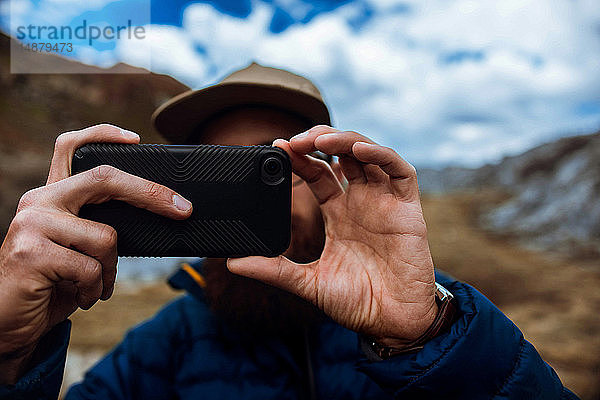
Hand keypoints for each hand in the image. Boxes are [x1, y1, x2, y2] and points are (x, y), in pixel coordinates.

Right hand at [0, 124, 192, 383]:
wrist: (9, 322)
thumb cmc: (53, 283)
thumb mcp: (78, 248)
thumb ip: (99, 225)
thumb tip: (158, 215)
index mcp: (53, 196)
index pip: (71, 147)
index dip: (103, 135)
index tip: (136, 140)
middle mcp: (39, 201)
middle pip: (106, 179)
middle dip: (152, 194)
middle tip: (183, 209)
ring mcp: (32, 224)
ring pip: (107, 237)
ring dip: (110, 270)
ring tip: (94, 285)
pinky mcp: (30, 253)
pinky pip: (91, 268)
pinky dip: (95, 289)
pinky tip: (80, 297)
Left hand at [228, 125, 436, 345]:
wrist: (392, 324)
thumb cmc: (356, 303)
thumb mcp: (308, 282)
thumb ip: (274, 270)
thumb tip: (234, 262)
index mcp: (338, 214)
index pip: (317, 173)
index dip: (300, 158)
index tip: (277, 148)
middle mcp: (360, 202)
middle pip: (340, 156)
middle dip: (318, 141)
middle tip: (295, 140)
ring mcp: (384, 202)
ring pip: (368, 155)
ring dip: (345, 140)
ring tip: (320, 139)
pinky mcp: (408, 208)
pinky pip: (400, 171)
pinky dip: (381, 155)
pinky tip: (358, 151)